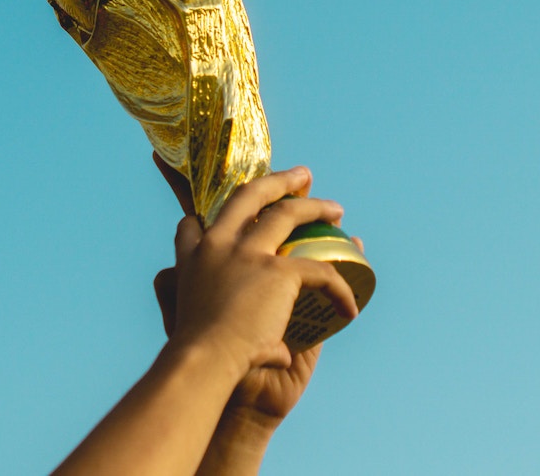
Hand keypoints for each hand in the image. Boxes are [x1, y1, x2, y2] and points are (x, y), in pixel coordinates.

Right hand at [152, 155, 360, 420]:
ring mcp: (247, 254)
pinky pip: (320, 271)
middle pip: (248, 197)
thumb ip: (234, 338)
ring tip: (335, 209)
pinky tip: (349, 307)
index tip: (218, 219)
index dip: (204, 221)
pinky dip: (339, 289)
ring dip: (315, 207)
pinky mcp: (276, 271)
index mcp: (191, 261)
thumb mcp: (191, 331)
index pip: (192, 226)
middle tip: (301, 176)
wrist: (203, 362)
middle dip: (277, 182)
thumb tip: (279, 351)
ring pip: (287, 214)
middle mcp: (216, 247)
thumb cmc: (199, 359)